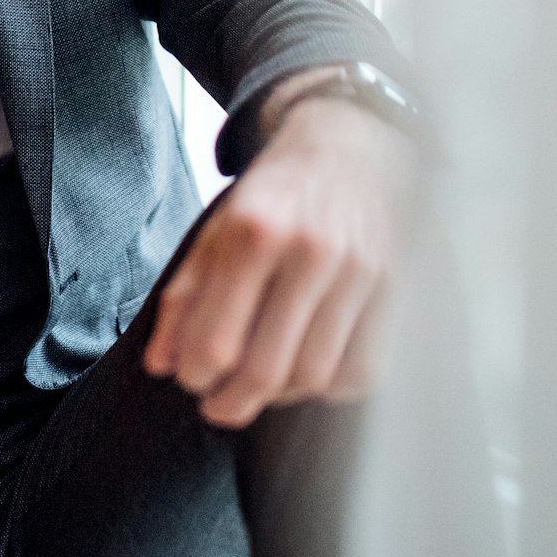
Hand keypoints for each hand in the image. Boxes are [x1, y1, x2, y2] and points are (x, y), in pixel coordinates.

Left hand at [142, 92, 417, 427]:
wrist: (348, 150)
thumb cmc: (274, 198)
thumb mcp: (215, 231)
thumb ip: (183, 297)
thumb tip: (161, 365)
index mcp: (253, 232)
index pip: (216, 341)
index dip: (197, 376)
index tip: (193, 379)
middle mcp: (309, 251)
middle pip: (266, 369)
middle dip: (233, 402)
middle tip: (220, 406)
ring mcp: (358, 271)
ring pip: (315, 376)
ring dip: (281, 396)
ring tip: (263, 385)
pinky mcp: (394, 287)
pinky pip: (364, 369)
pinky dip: (333, 387)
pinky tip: (310, 371)